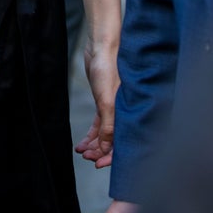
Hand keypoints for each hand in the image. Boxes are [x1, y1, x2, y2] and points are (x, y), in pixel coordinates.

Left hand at [75, 38, 119, 167]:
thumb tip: (104, 149)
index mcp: (130, 113)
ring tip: (82, 152)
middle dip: (101, 152)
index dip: (112, 156)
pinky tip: (82, 143)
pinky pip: (99, 124)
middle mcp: (124, 113)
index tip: (98, 165)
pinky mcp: (105, 102)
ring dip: (94, 145)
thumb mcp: (107, 101)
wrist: (101, 48)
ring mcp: (114, 108)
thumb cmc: (109, 70)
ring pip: (105, 134)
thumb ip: (108, 126)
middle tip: (87, 158)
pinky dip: (91, 134)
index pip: (123, 142)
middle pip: (114, 140)